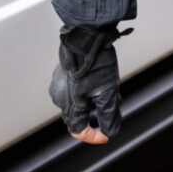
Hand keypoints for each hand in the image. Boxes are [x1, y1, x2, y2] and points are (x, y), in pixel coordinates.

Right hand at [49, 26, 128, 143]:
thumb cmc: (97, 63)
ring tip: (111, 89)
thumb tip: (110, 132)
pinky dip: (87, 90)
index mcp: (70, 105)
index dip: (93, 136)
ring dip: (94, 101)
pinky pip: (73, 89)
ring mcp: (59, 84)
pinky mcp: (61, 74)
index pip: (79, 130)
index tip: (106, 135)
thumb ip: (109, 116)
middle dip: (97, 114)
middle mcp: (60, 97)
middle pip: (79, 116)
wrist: (87, 35)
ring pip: (78, 101)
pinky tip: (100, 79)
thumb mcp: (108, 93)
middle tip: (114, 104)